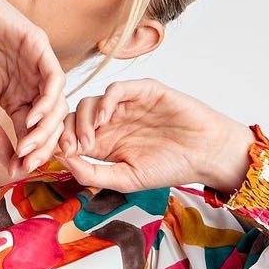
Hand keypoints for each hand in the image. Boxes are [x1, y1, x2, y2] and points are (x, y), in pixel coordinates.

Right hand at [0, 0, 67, 176]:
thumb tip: (11, 166)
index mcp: (17, 98)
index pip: (33, 131)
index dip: (30, 151)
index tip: (20, 167)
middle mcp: (31, 84)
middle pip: (50, 121)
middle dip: (42, 145)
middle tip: (28, 159)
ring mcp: (38, 66)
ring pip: (57, 103)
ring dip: (45, 128)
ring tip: (28, 142)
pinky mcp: (40, 47)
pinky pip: (54, 80)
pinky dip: (48, 102)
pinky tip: (33, 117)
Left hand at [53, 77, 255, 195]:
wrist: (206, 154)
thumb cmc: (170, 168)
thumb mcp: (126, 179)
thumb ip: (93, 173)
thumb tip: (63, 162)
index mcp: (106, 144)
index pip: (72, 136)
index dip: (62, 142)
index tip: (62, 156)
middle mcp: (113, 122)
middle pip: (76, 116)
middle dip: (68, 131)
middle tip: (73, 148)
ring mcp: (127, 106)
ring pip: (92, 102)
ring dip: (84, 120)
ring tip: (89, 141)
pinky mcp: (143, 92)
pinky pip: (117, 89)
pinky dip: (105, 102)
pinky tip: (104, 121)